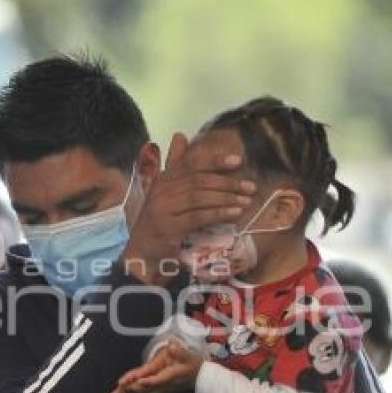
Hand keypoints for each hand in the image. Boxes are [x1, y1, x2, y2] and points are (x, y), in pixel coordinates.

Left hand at [109, 341, 202, 392]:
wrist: (203, 378)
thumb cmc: (195, 365)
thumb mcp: (189, 355)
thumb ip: (180, 351)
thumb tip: (172, 345)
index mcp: (171, 376)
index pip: (157, 380)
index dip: (147, 382)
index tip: (136, 383)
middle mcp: (166, 385)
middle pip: (147, 390)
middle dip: (132, 391)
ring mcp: (164, 390)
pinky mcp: (164, 391)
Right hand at [122, 132, 254, 284]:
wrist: (141, 257)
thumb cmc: (158, 225)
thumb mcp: (165, 193)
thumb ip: (175, 166)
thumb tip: (180, 135)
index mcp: (162, 181)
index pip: (191, 164)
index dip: (215, 161)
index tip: (237, 161)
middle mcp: (160, 192)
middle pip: (199, 180)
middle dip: (227, 182)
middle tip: (250, 186)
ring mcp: (162, 210)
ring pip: (200, 197)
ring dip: (227, 198)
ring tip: (247, 200)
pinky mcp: (168, 228)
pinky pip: (198, 216)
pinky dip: (219, 214)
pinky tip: (234, 214)